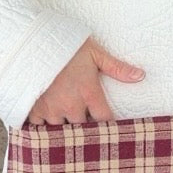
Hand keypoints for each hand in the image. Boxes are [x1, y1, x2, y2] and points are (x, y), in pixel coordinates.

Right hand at [26, 38, 144, 124]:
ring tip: (67, 123)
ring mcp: (51, 109)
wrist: (31, 41)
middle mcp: (71, 105)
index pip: (104, 120)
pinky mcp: (34, 109)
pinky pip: (40, 129)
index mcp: (89, 92)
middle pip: (83, 129)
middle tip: (85, 123)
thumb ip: (117, 67)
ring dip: (65, 128)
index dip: (107, 125)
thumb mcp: (94, 52)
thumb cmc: (65, 45)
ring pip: (62, 131)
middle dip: (85, 127)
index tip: (108, 126)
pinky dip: (44, 128)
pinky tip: (47, 124)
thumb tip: (141, 76)